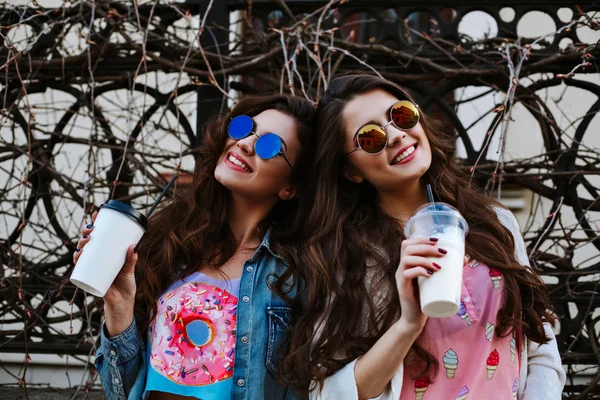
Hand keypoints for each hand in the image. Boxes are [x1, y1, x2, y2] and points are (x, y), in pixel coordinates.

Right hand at [72, 210, 137, 335]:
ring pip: (81, 254)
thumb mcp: (130, 271)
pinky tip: (77, 256)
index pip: (98, 237)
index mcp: (106, 255)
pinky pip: (80, 270)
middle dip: (85, 234)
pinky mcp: (89, 279)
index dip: (95, 224)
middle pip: (87, 243)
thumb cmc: (126, 286)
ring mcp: (92, 269)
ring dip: (80, 245)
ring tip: (86, 242)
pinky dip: (77, 263)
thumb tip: (134, 247)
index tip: (96, 213)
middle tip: (91, 231)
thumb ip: (131, 260)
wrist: (122, 305)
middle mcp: (96, 260)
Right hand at [395, 237, 444, 332]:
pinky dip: (419, 271)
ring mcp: (400, 277)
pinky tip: (429, 274)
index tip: (437, 240)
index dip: (421, 238)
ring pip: (407, 259)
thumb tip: (465, 258)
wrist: (414, 319)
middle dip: (426, 246)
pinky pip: (407, 274)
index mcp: (408, 263)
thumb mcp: (436, 281)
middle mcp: (402, 267)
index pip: (408, 243)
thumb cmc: (426, 298)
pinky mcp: (402, 287)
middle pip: (407, 247)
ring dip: (424, 258)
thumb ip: (448, 270)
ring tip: (439, 266)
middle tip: (442, 252)